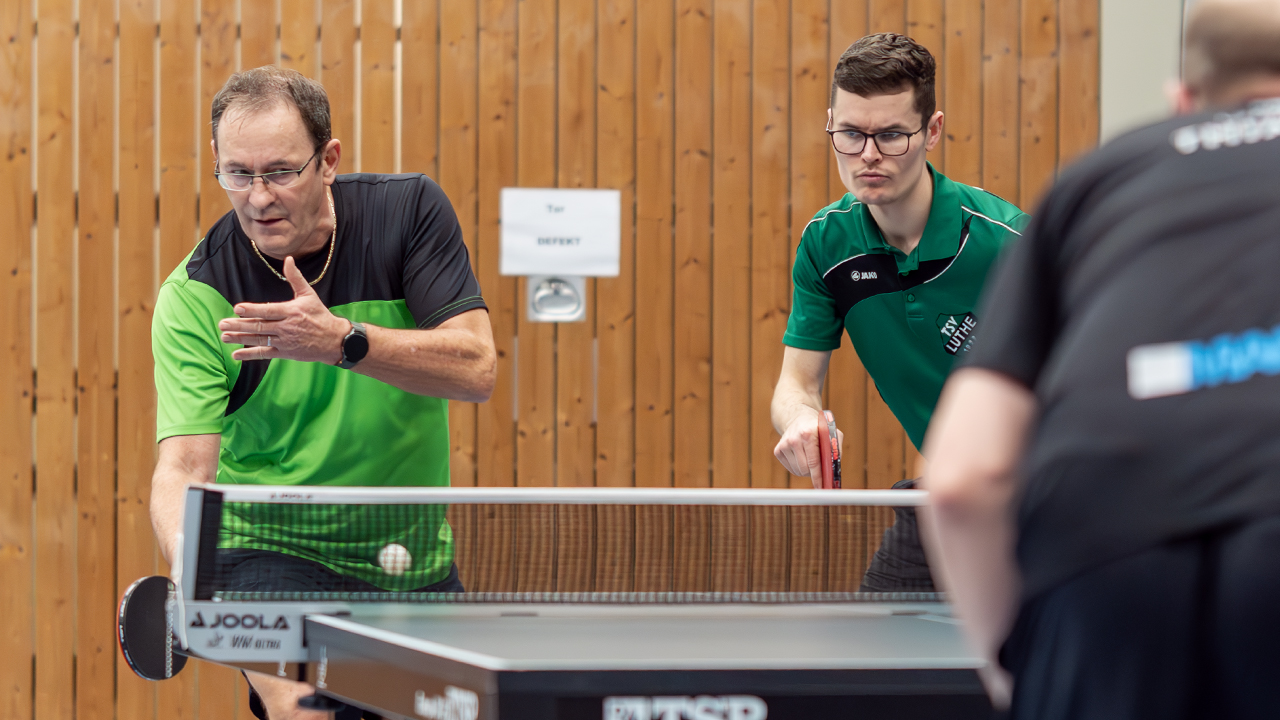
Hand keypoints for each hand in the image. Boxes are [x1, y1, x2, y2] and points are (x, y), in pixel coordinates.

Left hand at [218, 256, 350, 363]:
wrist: (334, 340)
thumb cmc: (320, 316)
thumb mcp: (309, 295)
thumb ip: (295, 278)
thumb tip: (289, 259)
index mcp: (291, 312)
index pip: (268, 311)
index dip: (252, 310)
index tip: (237, 308)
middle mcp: (286, 327)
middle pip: (260, 326)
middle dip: (239, 325)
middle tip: (222, 323)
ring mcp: (285, 341)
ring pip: (259, 340)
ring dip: (240, 338)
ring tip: (224, 336)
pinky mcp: (285, 353)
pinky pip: (265, 354)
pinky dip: (250, 354)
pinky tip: (236, 354)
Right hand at [773, 407, 843, 488]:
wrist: (798, 418)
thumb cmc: (819, 428)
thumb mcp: (831, 432)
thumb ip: (836, 449)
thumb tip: (834, 469)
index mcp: (808, 434)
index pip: (813, 462)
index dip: (818, 477)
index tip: (821, 487)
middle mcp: (793, 439)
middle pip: (805, 469)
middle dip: (814, 474)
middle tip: (820, 470)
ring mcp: (783, 445)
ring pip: (798, 471)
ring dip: (807, 471)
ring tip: (811, 459)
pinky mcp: (777, 451)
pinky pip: (791, 469)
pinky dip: (799, 467)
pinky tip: (802, 457)